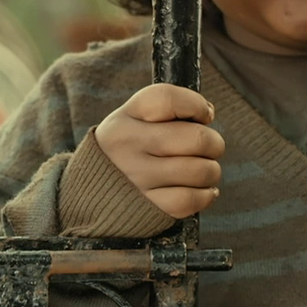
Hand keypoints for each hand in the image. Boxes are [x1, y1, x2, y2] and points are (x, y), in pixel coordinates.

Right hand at [94, 84, 224, 218]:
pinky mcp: (148, 207)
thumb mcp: (132, 119)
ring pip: (200, 171)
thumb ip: (168, 110)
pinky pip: (192, 200)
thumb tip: (207, 113)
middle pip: (196, 138)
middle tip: (209, 147)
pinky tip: (202, 189)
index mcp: (125, 118)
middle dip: (214, 142)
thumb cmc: (126, 149)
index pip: (168, 99)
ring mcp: (138, 178)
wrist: (92, 193)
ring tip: (204, 169)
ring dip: (211, 171)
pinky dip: (206, 195)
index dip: (197, 104)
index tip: (204, 115)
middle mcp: (128, 146)